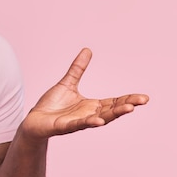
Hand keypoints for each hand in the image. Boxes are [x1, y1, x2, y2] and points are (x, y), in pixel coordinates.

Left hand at [21, 48, 148, 140]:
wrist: (33, 120)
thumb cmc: (51, 105)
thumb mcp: (67, 83)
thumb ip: (77, 69)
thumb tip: (87, 50)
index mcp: (91, 106)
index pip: (114, 102)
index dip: (128, 99)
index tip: (143, 97)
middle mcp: (88, 115)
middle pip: (111, 110)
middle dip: (126, 106)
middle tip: (142, 101)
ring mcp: (78, 122)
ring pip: (99, 119)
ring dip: (114, 114)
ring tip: (128, 109)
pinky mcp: (65, 127)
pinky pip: (78, 125)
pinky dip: (89, 123)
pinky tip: (98, 121)